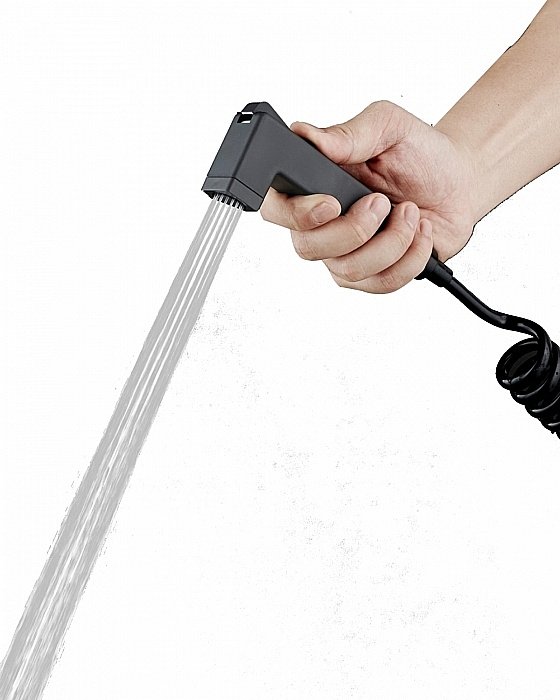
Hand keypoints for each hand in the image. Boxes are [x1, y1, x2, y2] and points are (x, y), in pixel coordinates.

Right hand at [260, 100, 478, 292]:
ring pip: (347, 271)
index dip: (296, 214)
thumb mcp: (387, 127)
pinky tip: (420, 232)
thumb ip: (348, 133)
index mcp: (314, 185)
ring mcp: (344, 254)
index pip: (277, 209)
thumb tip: (306, 134)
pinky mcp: (372, 276)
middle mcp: (321, 225)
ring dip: (390, 242)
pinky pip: (380, 283)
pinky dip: (410, 258)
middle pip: (307, 249)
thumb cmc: (420, 154)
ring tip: (411, 212)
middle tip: (382, 202)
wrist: (459, 183)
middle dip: (353, 230)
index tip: (331, 203)